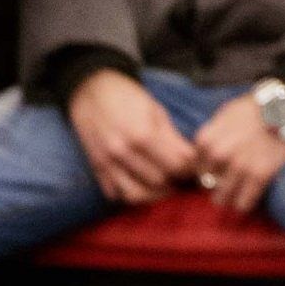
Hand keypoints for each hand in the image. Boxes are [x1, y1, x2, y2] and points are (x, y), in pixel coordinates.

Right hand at [67, 67, 203, 206]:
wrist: (90, 90)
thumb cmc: (126, 96)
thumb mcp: (155, 109)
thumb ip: (172, 137)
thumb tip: (192, 158)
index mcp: (142, 134)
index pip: (176, 165)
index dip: (190, 167)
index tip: (195, 165)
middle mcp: (123, 152)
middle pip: (160, 181)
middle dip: (175, 180)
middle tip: (181, 175)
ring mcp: (107, 163)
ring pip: (137, 195)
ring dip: (154, 194)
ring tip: (164, 186)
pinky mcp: (96, 168)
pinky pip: (115, 194)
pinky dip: (129, 194)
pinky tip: (141, 184)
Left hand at [184, 95, 284, 215]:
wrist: (283, 109)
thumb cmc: (252, 110)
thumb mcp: (224, 115)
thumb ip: (211, 136)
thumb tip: (201, 155)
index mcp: (207, 140)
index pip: (195, 167)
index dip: (206, 169)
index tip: (215, 168)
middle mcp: (220, 155)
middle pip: (207, 184)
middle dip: (215, 184)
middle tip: (226, 181)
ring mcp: (240, 166)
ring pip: (222, 199)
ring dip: (227, 197)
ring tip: (235, 192)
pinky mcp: (259, 176)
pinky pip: (243, 203)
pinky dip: (244, 203)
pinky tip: (248, 197)